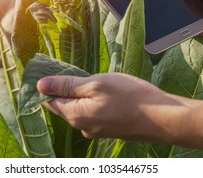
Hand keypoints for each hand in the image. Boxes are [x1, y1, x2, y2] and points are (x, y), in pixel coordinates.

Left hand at [37, 73, 188, 141]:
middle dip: (68, 89)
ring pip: (81, 108)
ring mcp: (97, 130)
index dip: (50, 86)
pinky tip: (109, 93)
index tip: (58, 71)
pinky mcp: (109, 129)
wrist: (162, 118)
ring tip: (99, 81)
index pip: (51, 101)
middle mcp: (82, 127)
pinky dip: (96, 102)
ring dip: (84, 95)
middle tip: (81, 72)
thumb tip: (40, 85)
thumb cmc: (129, 97)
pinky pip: (94, 113)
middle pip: (65, 106)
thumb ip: (67, 85)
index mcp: (75, 116)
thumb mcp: (95, 84)